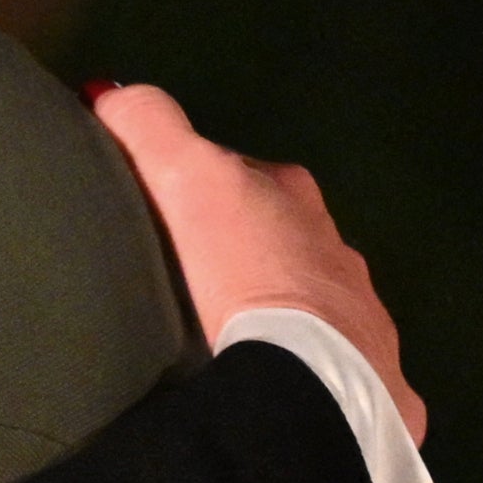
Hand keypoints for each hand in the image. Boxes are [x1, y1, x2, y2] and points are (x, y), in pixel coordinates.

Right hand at [90, 84, 426, 442]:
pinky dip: (304, 368)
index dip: (193, 190)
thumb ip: (150, 127)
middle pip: (277, 239)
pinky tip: (273, 388)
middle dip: (240, 254)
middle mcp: (335, 249)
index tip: (159, 217)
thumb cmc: (248, 269)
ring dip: (274, 312)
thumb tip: (110, 94)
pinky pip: (333, 365)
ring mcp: (360, 317)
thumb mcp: (188, 178)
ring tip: (224, 341)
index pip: (235, 177)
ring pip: (308, 302)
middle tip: (186, 285)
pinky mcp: (372, 382)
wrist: (315, 381)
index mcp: (293, 197)